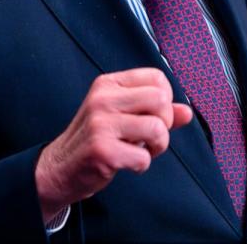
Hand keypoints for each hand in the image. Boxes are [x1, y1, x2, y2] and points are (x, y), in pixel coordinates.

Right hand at [34, 68, 192, 221]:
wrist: (60, 168)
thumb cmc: (96, 139)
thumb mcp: (123, 117)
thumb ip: (156, 112)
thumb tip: (187, 112)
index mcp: (108, 84)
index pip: (157, 78)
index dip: (165, 99)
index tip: (153, 115)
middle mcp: (103, 99)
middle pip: (161, 99)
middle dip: (164, 123)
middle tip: (149, 136)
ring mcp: (100, 124)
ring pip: (157, 128)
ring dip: (157, 146)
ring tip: (141, 149)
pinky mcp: (102, 150)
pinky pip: (144, 157)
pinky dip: (142, 164)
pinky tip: (127, 162)